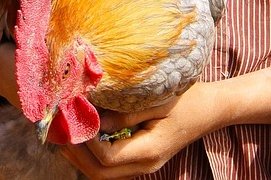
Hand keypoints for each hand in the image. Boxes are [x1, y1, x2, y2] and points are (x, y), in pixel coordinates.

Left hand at [57, 89, 212, 178]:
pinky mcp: (142, 160)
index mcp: (150, 150)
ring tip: (66, 134)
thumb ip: (124, 113)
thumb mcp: (155, 100)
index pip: (106, 157)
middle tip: (60, 130)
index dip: (85, 140)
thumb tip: (92, 117)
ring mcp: (144, 166)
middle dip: (76, 154)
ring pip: (104, 175)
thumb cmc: (186, 98)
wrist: (210, 109)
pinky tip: (84, 136)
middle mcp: (146, 165)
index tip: (72, 117)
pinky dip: (93, 156)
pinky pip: (112, 167)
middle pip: (100, 173)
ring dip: (82, 157)